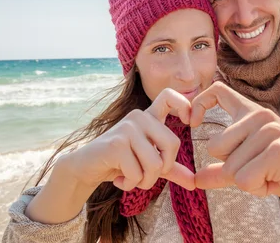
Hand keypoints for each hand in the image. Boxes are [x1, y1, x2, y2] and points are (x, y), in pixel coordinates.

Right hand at [66, 88, 195, 191]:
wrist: (85, 167)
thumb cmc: (119, 163)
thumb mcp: (148, 165)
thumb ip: (171, 170)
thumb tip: (194, 183)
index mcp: (149, 117)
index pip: (169, 96)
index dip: (184, 105)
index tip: (190, 122)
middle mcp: (139, 117)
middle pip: (172, 144)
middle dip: (162, 170)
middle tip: (145, 175)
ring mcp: (127, 128)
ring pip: (155, 164)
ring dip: (144, 182)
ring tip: (130, 178)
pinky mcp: (116, 144)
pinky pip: (137, 173)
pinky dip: (130, 184)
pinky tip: (118, 179)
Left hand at [191, 82, 279, 221]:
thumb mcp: (251, 169)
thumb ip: (222, 170)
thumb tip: (194, 179)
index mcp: (253, 113)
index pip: (217, 90)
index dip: (198, 104)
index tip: (193, 124)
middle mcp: (261, 116)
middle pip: (216, 146)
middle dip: (232, 171)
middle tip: (260, 172)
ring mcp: (270, 130)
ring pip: (230, 167)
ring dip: (248, 182)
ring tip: (272, 176)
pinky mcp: (278, 149)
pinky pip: (244, 179)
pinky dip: (258, 189)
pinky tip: (278, 182)